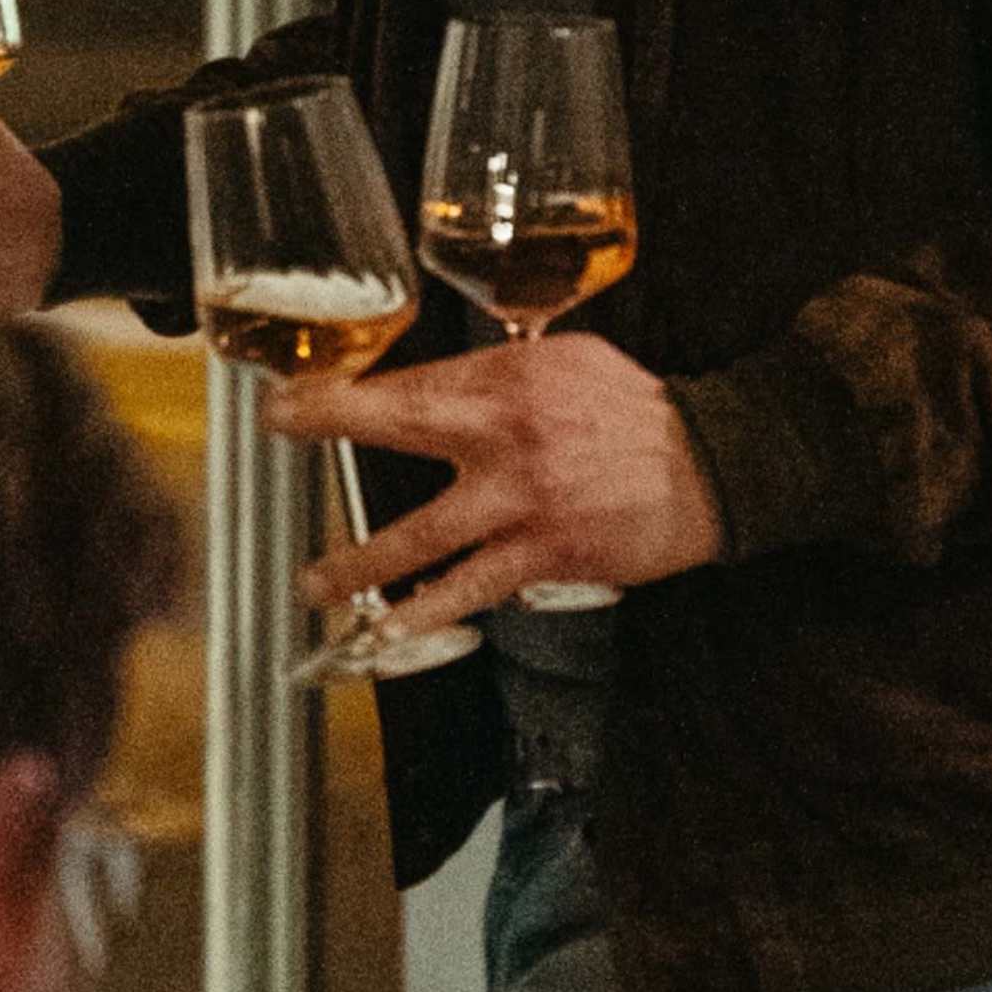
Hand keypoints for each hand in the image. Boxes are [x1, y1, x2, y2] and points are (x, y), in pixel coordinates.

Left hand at [275, 335, 723, 627]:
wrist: (713, 464)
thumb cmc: (638, 412)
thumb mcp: (568, 360)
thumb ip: (500, 370)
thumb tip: (440, 382)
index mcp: (508, 375)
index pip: (411, 378)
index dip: (346, 387)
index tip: (297, 394)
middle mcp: (505, 430)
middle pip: (400, 422)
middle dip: (328, 422)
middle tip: (278, 428)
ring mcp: (521, 497)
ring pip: (420, 533)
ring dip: (359, 561)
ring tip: (314, 582)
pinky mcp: (545, 552)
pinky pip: (472, 588)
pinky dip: (427, 612)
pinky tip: (389, 631)